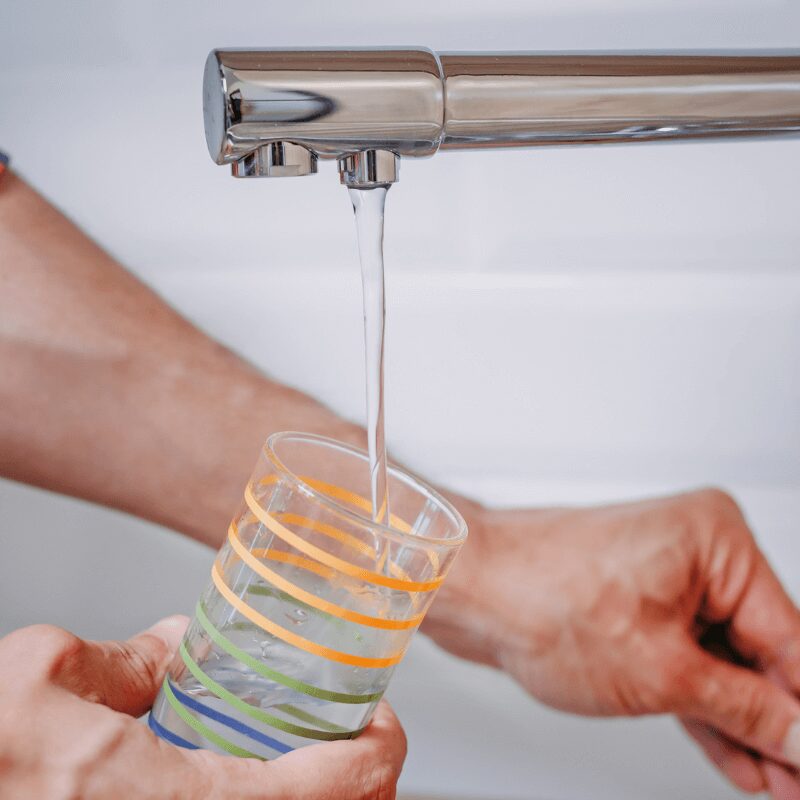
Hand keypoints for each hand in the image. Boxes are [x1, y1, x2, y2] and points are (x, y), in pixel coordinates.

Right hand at [0, 618, 405, 798]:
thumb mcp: (41, 676)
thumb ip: (126, 656)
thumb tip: (178, 649)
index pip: (338, 792)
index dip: (380, 752)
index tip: (382, 723)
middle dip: (360, 784)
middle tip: (354, 741)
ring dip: (319, 799)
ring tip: (306, 762)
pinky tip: (240, 781)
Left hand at [429, 488, 799, 796]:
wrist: (470, 590)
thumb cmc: (539, 596)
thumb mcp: (662, 672)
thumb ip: (748, 711)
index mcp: (716, 542)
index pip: (792, 642)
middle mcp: (696, 550)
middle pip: (762, 652)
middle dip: (778, 723)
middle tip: (795, 778)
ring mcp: (665, 577)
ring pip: (725, 662)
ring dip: (747, 726)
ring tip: (775, 780)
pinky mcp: (639, 603)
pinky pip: (689, 659)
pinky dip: (707, 707)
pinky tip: (737, 756)